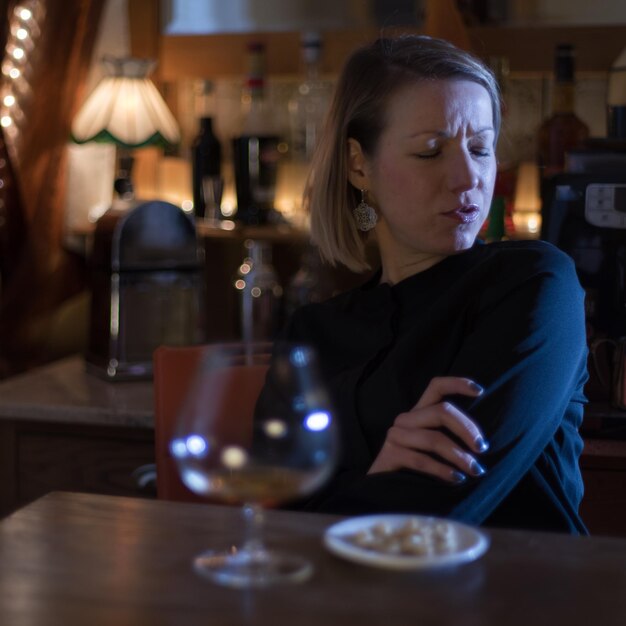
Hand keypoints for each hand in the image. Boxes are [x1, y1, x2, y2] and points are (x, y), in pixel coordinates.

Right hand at [368, 376, 488, 482]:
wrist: (384, 494)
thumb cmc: (416, 470)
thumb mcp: (435, 449)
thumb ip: (451, 437)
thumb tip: (482, 441)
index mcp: (419, 413)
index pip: (436, 387)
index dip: (457, 384)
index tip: (480, 390)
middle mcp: (406, 419)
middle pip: (441, 411)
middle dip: (467, 429)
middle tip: (482, 448)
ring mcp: (395, 435)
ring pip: (433, 438)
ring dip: (459, 456)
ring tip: (475, 470)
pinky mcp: (389, 454)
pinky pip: (421, 460)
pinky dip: (442, 470)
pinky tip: (456, 479)